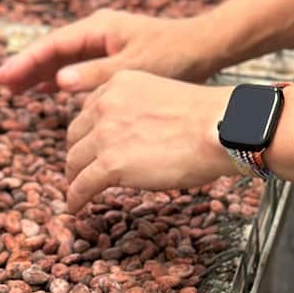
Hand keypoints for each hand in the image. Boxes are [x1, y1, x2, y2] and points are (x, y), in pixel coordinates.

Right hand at [0, 9, 218, 95]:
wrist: (205, 48)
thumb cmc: (174, 55)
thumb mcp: (134, 67)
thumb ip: (96, 75)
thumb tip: (58, 81)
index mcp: (99, 28)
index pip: (52, 46)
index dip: (24, 62)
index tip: (1, 78)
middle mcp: (97, 31)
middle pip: (52, 50)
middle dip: (25, 67)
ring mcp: (104, 42)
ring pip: (62, 59)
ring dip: (39, 73)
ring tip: (12, 90)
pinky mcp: (113, 55)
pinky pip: (77, 66)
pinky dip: (59, 78)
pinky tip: (47, 92)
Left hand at [64, 70, 232, 214]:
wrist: (219, 128)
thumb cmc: (205, 118)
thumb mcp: (161, 97)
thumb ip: (138, 109)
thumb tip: (135, 135)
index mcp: (119, 84)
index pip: (88, 109)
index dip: (87, 131)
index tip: (89, 144)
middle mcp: (106, 104)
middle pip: (76, 134)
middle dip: (78, 153)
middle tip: (82, 169)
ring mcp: (106, 134)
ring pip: (75, 161)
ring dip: (74, 178)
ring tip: (78, 191)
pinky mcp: (110, 164)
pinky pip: (81, 185)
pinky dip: (75, 199)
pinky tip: (76, 207)